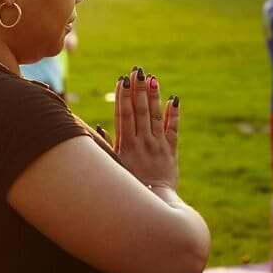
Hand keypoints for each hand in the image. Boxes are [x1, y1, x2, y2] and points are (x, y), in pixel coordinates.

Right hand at [113, 66, 179, 190]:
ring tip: (152, 78)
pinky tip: (173, 99)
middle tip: (137, 71)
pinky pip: (173, 129)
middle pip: (140, 111)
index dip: (123, 96)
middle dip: (138, 89)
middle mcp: (142, 142)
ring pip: (155, 116)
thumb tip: (98, 126)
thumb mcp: (114, 165)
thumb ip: (107, 145)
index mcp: (126, 145)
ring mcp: (158, 145)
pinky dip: (173, 114)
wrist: (154, 201)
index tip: (122, 80)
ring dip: (153, 96)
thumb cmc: (129, 184)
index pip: (124, 115)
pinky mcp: (171, 150)